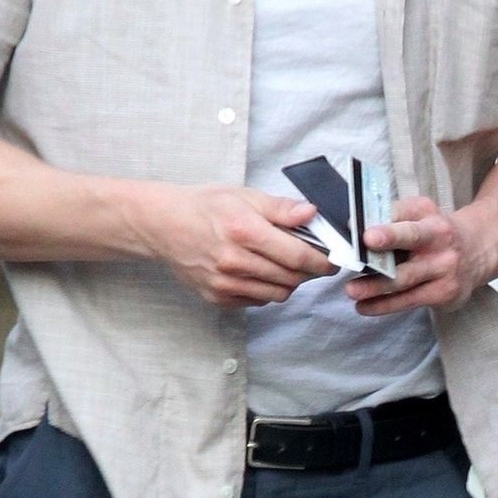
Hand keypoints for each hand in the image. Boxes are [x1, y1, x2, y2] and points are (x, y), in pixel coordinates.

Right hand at [140, 184, 332, 307]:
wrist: (164, 225)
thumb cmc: (206, 206)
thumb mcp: (245, 196)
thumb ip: (281, 208)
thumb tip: (312, 213)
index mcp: (245, 231)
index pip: (298, 256)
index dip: (323, 262)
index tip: (333, 260)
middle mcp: (234, 261)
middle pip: (291, 278)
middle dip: (309, 272)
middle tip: (313, 261)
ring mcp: (224, 284)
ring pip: (277, 294)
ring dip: (289, 282)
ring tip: (286, 266)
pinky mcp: (217, 298)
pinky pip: (257, 301)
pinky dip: (267, 290)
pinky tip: (261, 273)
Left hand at [348, 194, 482, 315]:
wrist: (477, 251)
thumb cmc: (435, 232)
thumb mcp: (421, 214)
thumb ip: (392, 218)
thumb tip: (353, 227)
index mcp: (431, 219)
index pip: (406, 220)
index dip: (387, 229)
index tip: (366, 235)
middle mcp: (441, 242)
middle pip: (410, 251)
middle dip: (383, 257)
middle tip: (356, 261)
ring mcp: (445, 270)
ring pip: (405, 280)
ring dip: (375, 287)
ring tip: (351, 290)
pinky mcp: (444, 294)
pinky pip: (409, 301)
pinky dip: (383, 305)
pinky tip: (364, 306)